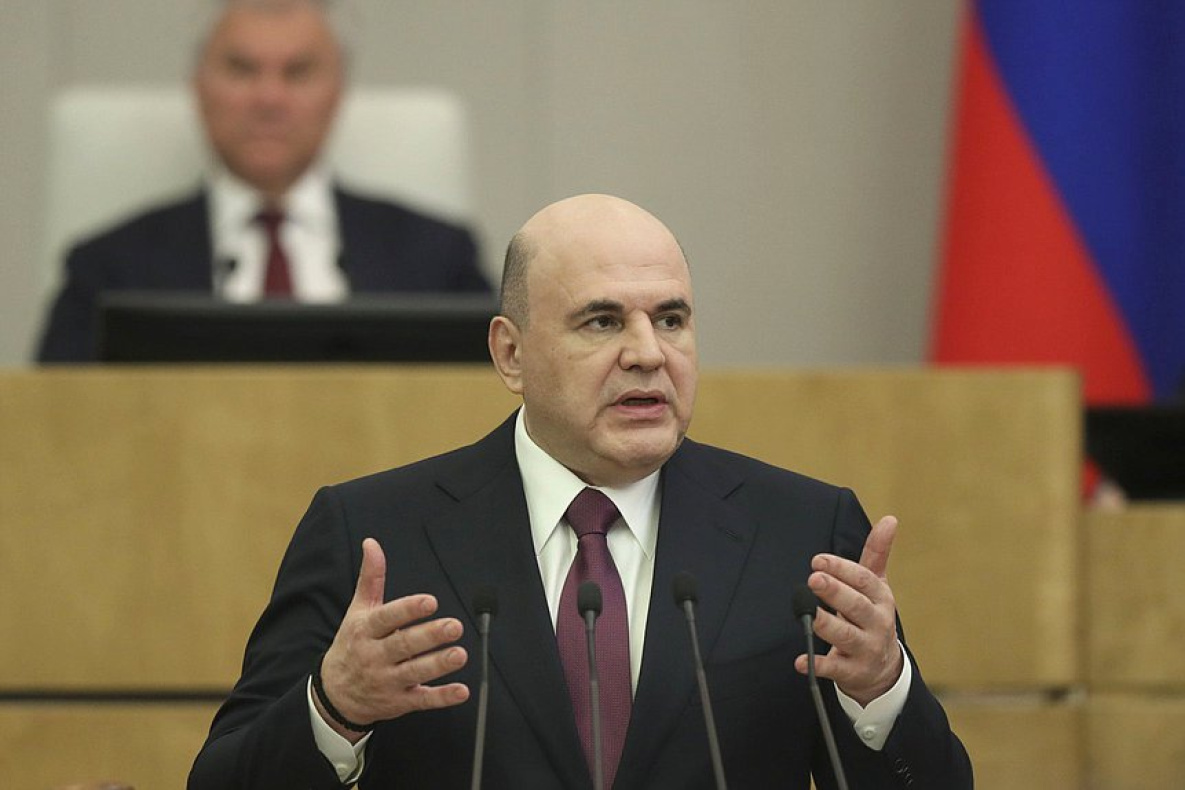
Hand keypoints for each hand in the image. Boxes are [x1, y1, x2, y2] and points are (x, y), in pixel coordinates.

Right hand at [316, 538, 469, 740]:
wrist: (334, 694)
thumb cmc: (352, 644)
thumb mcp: (358, 610)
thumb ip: (371, 578)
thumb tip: (372, 543)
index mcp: (366, 630)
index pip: (387, 618)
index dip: (408, 610)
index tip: (431, 602)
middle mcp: (375, 656)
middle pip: (404, 645)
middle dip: (430, 636)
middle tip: (455, 626)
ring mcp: (387, 681)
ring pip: (414, 673)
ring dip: (438, 665)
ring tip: (460, 654)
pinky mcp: (399, 701)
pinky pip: (421, 700)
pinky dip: (442, 698)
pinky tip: (461, 691)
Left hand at [794, 515, 902, 706]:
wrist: (883, 669)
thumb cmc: (872, 616)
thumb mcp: (877, 586)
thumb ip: (877, 553)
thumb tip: (890, 519)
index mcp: (880, 599)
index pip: (864, 581)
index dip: (842, 569)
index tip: (818, 560)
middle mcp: (876, 623)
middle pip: (857, 606)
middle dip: (836, 592)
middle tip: (814, 579)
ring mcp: (866, 649)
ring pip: (846, 636)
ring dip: (827, 625)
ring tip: (810, 615)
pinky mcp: (853, 672)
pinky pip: (835, 668)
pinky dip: (818, 664)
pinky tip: (801, 660)